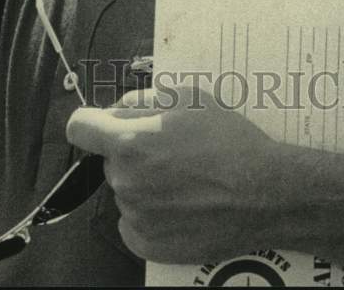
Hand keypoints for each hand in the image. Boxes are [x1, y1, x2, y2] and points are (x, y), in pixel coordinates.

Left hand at [66, 85, 286, 262]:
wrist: (264, 193)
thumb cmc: (230, 142)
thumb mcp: (189, 99)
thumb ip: (144, 101)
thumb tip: (121, 108)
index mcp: (128, 142)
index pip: (79, 127)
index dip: (92, 122)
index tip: (104, 125)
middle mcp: (124, 181)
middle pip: (110, 159)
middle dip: (132, 151)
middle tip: (170, 150)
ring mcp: (134, 216)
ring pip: (126, 190)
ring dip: (145, 182)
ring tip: (185, 178)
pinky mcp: (147, 244)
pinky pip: (134, 223)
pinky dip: (150, 214)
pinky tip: (180, 204)